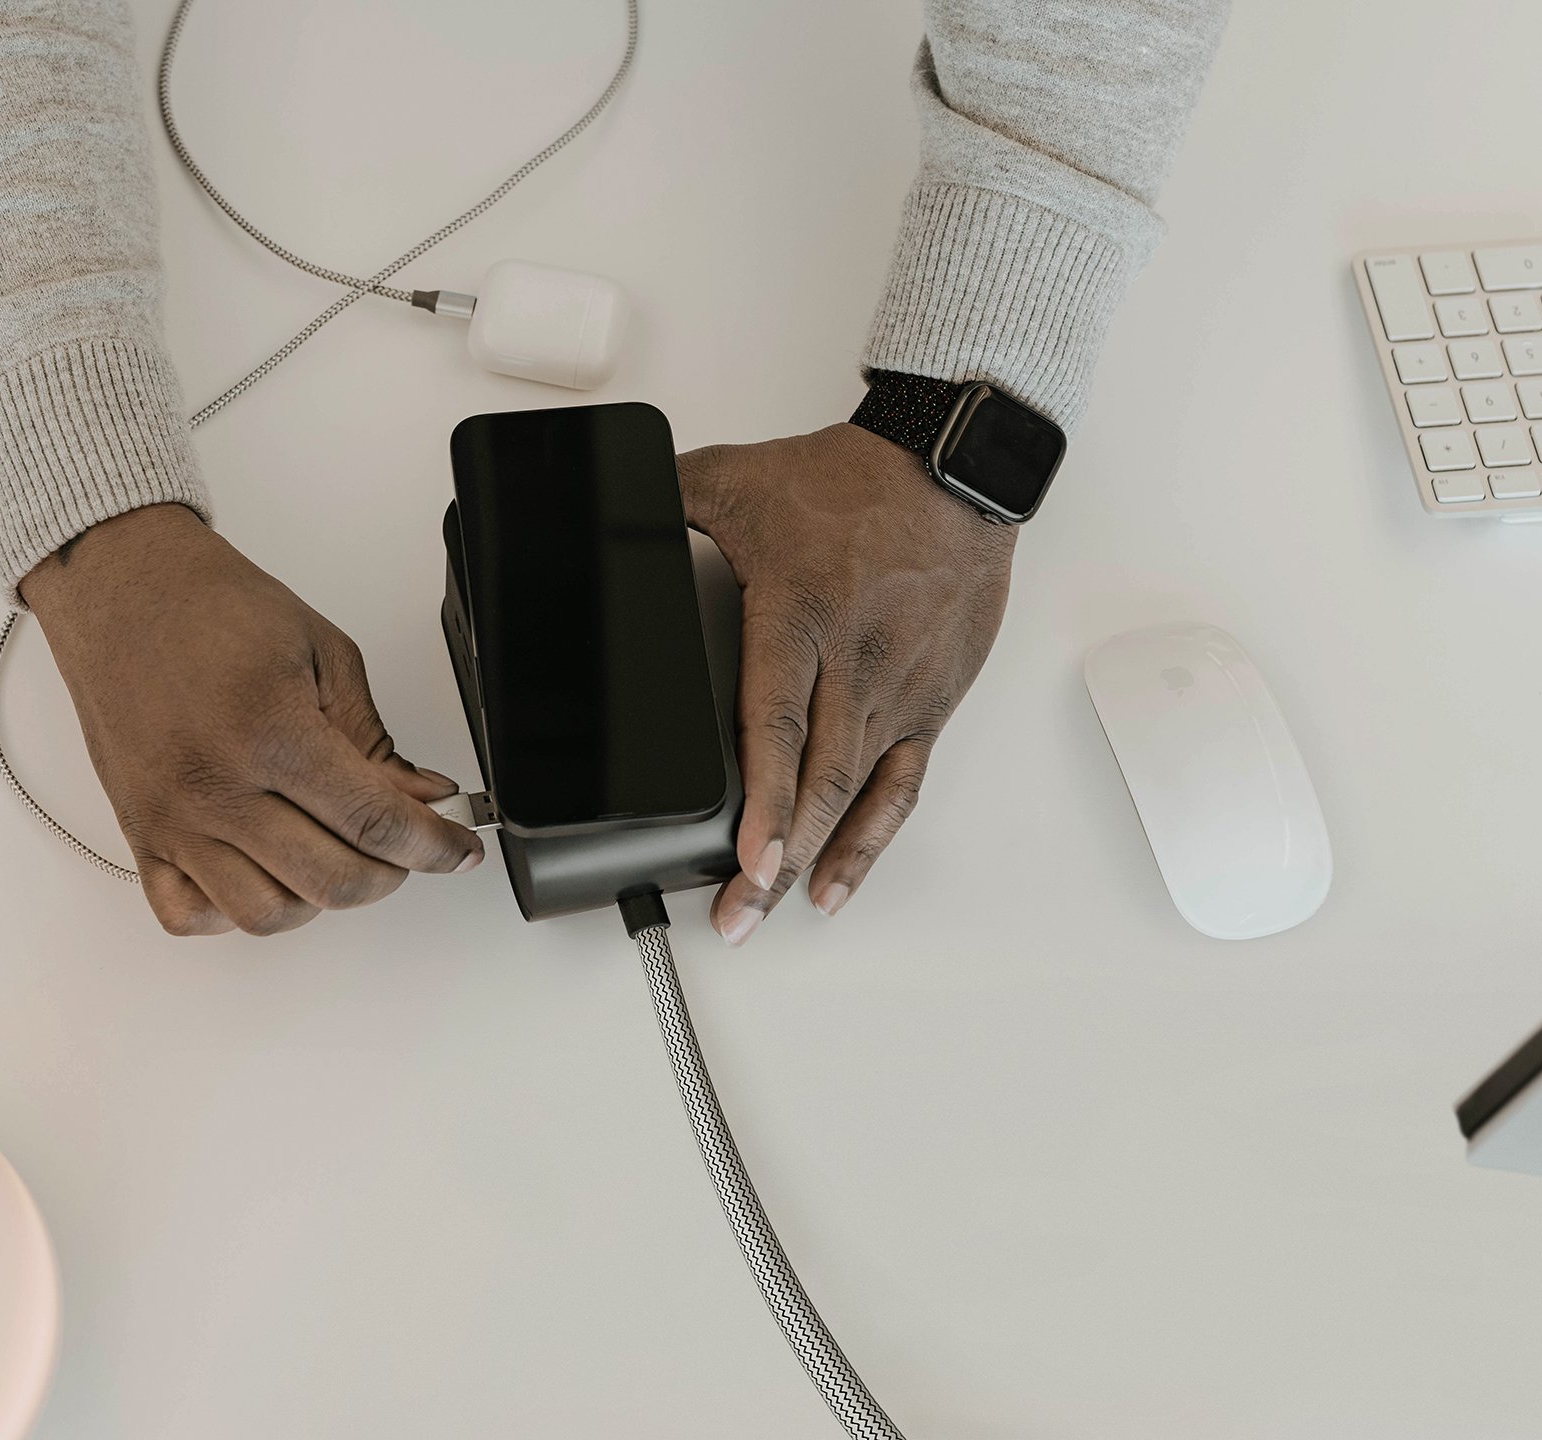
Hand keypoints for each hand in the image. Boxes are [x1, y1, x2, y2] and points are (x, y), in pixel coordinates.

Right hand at [20, 504, 482, 935]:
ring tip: (335, 854)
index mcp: (269, 732)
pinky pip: (189, 916)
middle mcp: (214, 787)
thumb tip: (424, 798)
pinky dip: (236, 912)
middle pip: (331, 881)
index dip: (434, 845)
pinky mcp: (139, 834)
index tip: (458, 847)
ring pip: (266, 915)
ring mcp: (171, 820)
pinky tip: (264, 872)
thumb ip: (375, 739)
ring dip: (319, 898)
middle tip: (404, 844)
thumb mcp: (323, 655)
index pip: (374, 823)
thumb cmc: (215, 608)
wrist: (123, 588)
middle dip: (390, 873)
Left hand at [678, 423, 1014, 943]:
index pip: (778, 718)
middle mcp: (856, 661)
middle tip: (739, 913)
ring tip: (773, 910)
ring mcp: (898, 688)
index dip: (764, 796)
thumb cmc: (853, 481)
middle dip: (777, 858)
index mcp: (802, 611)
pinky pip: (902, 787)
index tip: (748, 854)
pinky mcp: (930, 703)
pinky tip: (837, 882)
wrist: (955, 469)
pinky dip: (871, 841)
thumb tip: (587, 507)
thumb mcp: (737, 478)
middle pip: (818, 778)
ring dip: (817, 862)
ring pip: (859, 795)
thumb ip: (659, 500)